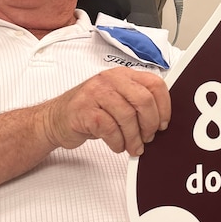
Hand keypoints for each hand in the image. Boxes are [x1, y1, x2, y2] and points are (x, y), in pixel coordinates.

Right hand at [40, 67, 170, 155]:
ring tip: (132, 146)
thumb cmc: (90, 111)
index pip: (155, 84)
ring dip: (133, 138)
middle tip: (148, 138)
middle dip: (150, 124)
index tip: (163, 123)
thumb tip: (161, 122)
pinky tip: (117, 145)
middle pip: (144, 100)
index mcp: (123, 75)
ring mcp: (95, 92)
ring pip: (127, 116)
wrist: (55, 118)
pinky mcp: (84, 109)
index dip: (165, 107)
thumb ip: (137, 104)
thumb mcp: (117, 101)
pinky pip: (110, 129)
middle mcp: (110, 79)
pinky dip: (117, 142)